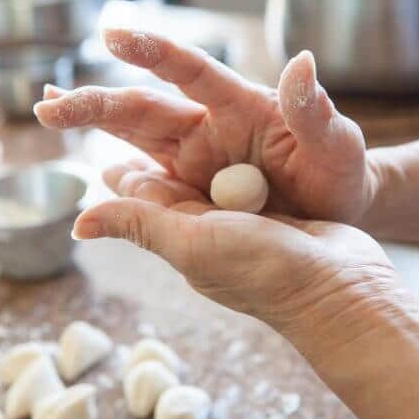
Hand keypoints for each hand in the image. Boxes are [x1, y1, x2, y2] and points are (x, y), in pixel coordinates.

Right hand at [34, 28, 377, 221]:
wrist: (332, 211)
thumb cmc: (336, 172)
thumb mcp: (336, 144)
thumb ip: (314, 111)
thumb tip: (302, 63)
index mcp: (241, 105)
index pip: (191, 72)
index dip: (154, 53)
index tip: (114, 35)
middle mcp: (207, 127)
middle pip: (143, 108)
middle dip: (95, 103)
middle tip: (46, 105)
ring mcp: (194, 158)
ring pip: (133, 138)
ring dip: (92, 127)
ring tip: (49, 112)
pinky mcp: (190, 189)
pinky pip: (147, 181)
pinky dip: (119, 179)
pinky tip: (95, 175)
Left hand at [72, 159, 404, 360]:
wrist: (340, 284)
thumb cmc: (263, 269)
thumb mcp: (192, 244)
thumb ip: (141, 224)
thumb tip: (78, 223)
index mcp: (184, 236)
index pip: (145, 198)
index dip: (125, 175)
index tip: (105, 154)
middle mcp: (211, 228)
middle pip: (173, 188)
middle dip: (151, 163)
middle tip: (131, 133)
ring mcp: (244, 220)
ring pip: (209, 181)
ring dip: (191, 159)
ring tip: (166, 137)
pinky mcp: (275, 211)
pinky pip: (246, 181)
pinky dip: (233, 162)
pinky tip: (227, 149)